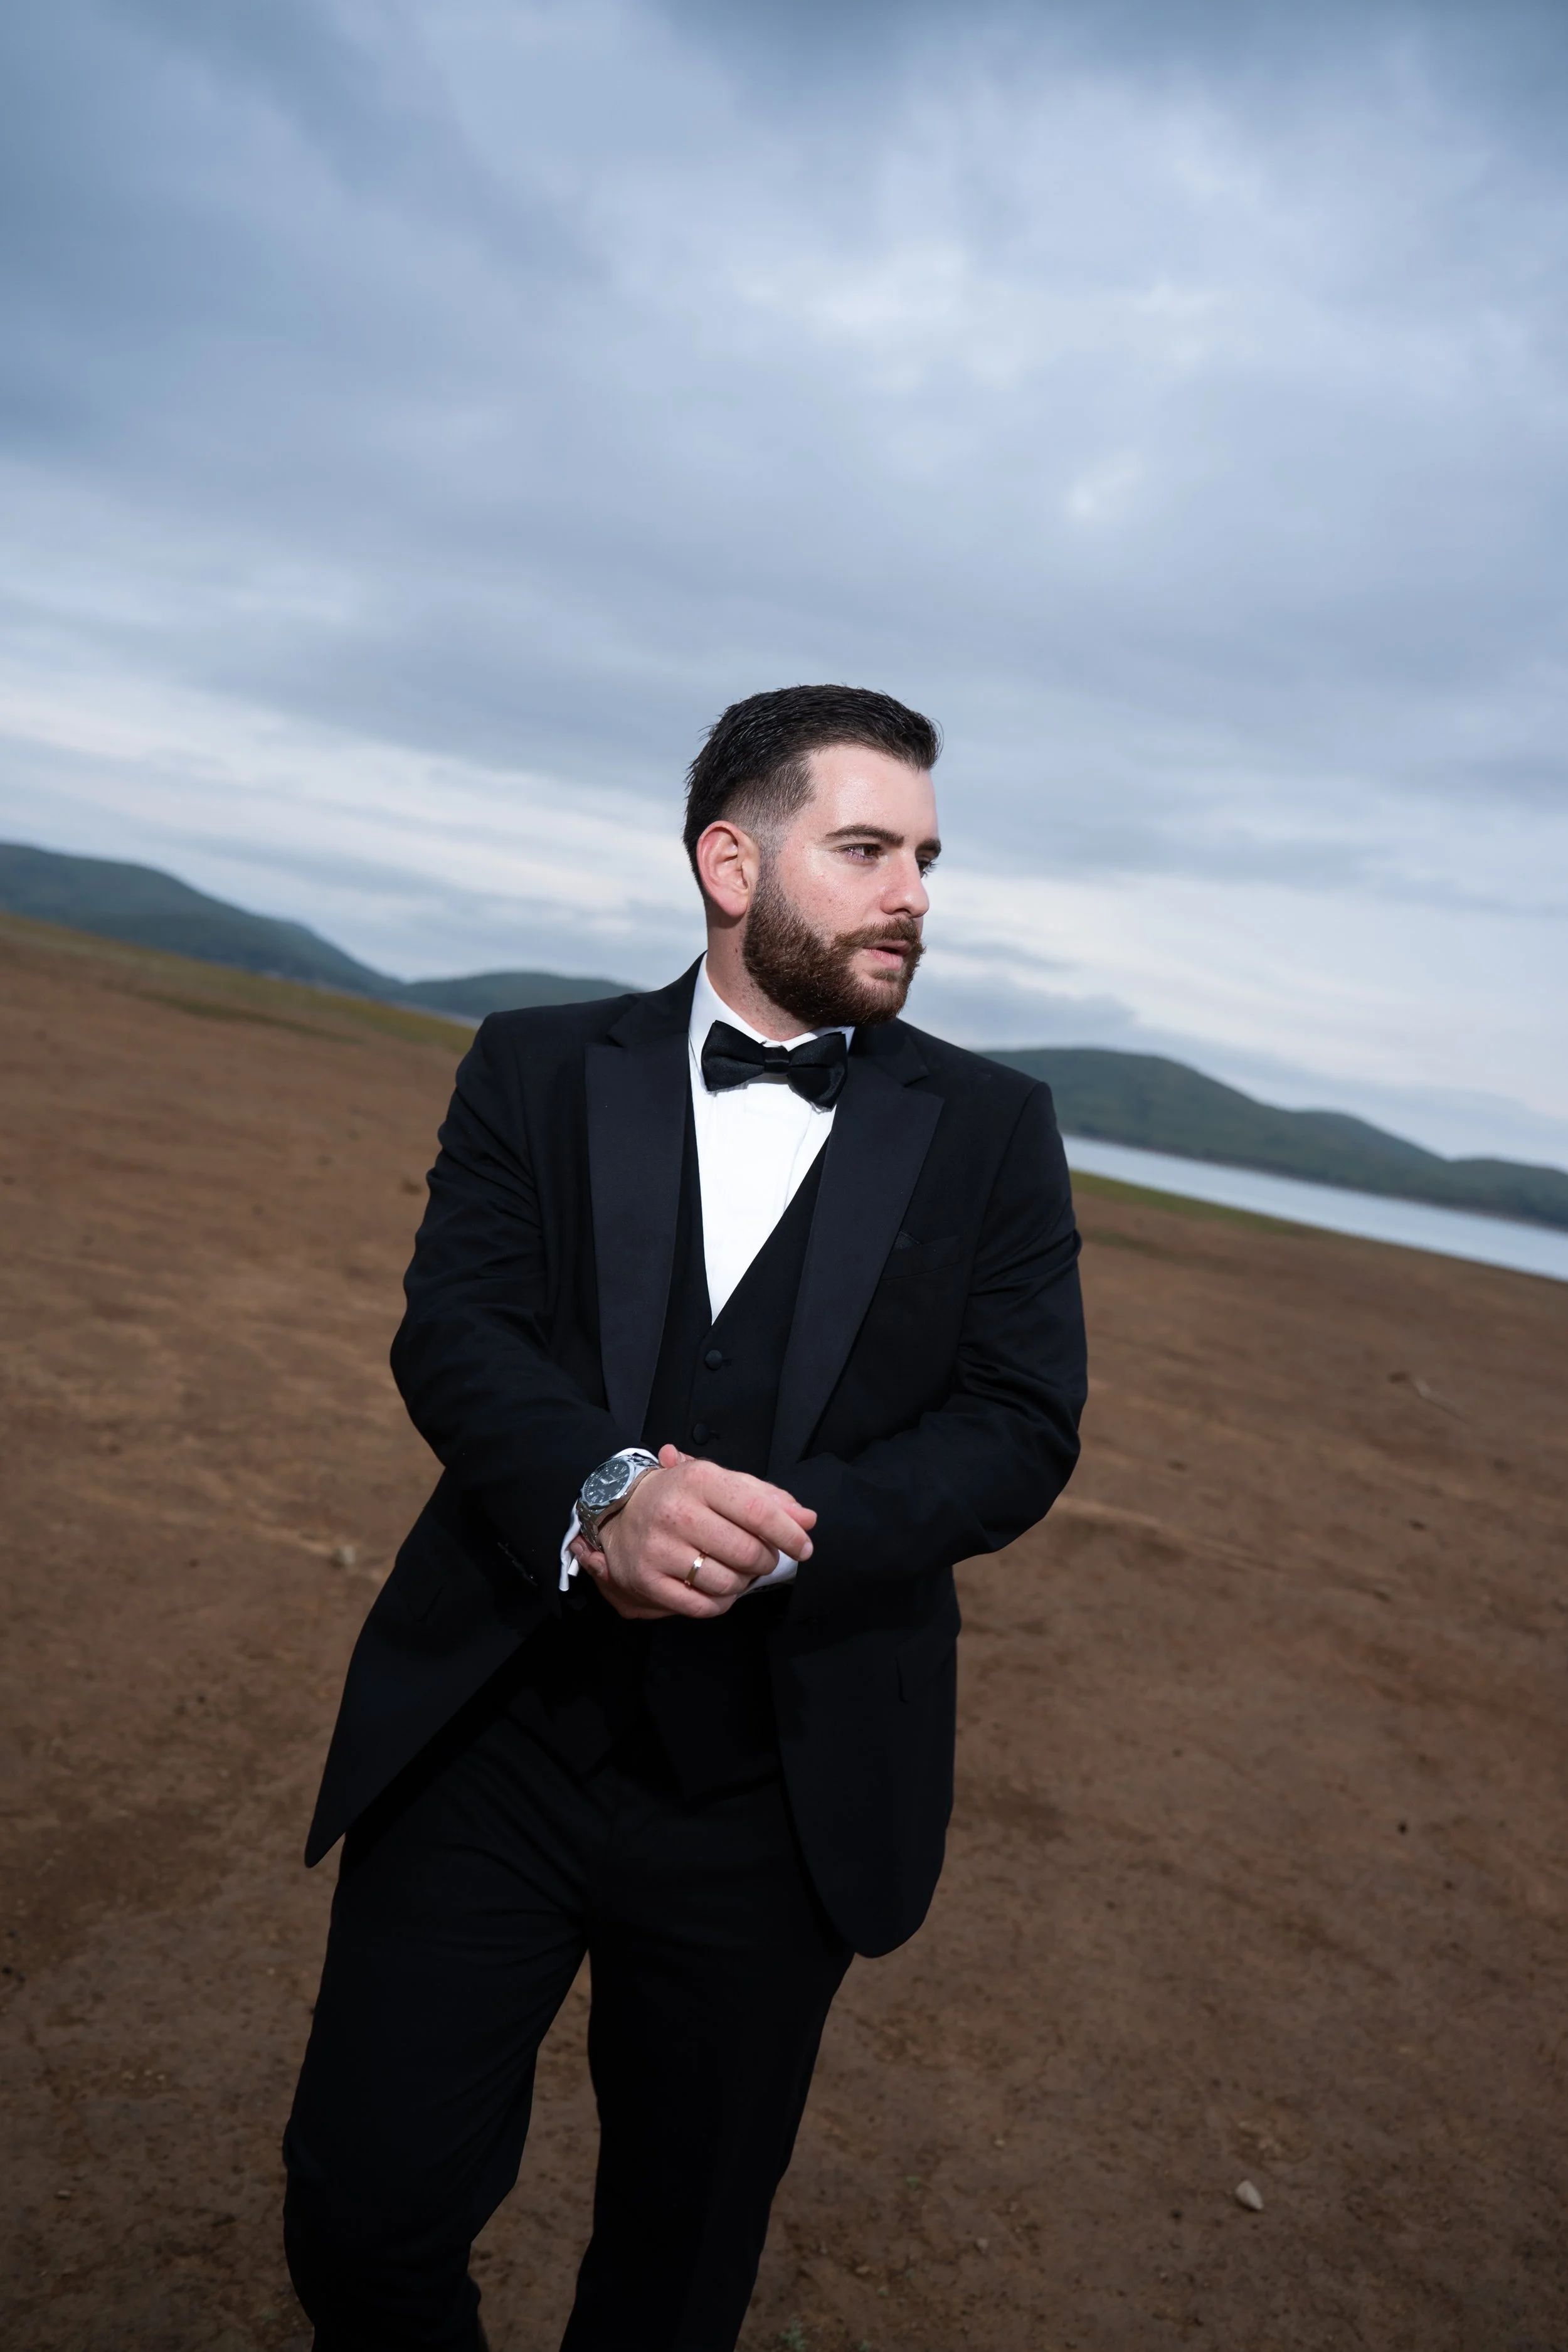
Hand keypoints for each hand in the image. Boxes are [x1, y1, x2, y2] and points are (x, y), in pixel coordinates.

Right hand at [571, 1443, 814, 1620]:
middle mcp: (678, 1514)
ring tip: (737, 1570)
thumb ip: (767, 1499)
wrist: (620, 1510)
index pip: (758, 1512)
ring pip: (727, 1583)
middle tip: (762, 1557)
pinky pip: (702, 1606)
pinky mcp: (648, 1580)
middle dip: (765, 1560)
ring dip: (743, 1583)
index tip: (803, 1546)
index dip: (789, 1534)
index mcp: (700, 1481)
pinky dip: (720, 1602)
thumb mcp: (722, 1483)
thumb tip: (806, 1520)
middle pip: (746, 1553)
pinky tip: (718, 1587)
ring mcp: (660, 1550)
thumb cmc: (681, 1496)